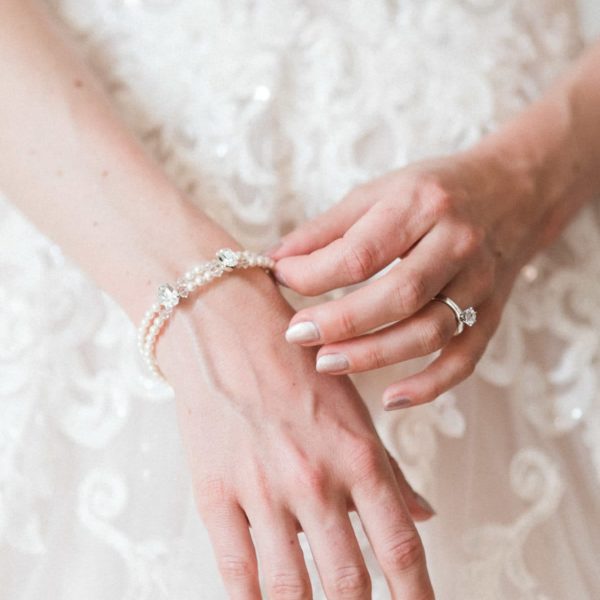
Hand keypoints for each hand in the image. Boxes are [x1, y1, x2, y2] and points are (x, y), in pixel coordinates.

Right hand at [156, 269, 434, 598]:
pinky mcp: (216, 495)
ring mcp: (263, 490)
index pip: (400, 548)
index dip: (417, 597)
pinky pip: (238, 574)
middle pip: (349, 582)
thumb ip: (388, 469)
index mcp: (358, 455)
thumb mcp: (351, 409)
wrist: (225, 329)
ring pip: (291, 590)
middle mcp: (315, 478)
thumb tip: (424, 515)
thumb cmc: (294, 366)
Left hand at [269, 145, 562, 409]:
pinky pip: (464, 359)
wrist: (513, 192)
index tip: (280, 279)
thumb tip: (276, 260)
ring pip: (428, 332)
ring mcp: (480, 283)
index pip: (359, 253)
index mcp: (421, 205)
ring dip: (373, 356)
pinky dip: (429, 386)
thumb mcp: (378, 192)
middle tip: (297, 334)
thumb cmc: (433, 191)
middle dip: (340, 322)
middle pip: (396, 296)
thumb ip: (327, 228)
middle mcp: (457, 244)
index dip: (312, 274)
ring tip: (325, 363)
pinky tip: (391, 400)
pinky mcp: (492, 314)